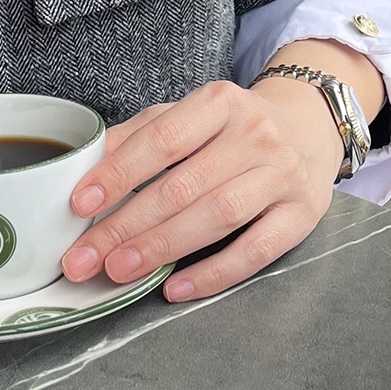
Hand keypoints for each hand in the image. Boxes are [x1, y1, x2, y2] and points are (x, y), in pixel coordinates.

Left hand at [60, 74, 344, 303]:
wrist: (309, 128)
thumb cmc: (234, 129)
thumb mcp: (190, 116)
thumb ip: (141, 135)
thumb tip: (87, 165)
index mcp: (221, 102)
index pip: (163, 139)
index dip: (119, 173)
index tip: (81, 204)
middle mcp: (256, 134)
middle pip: (183, 185)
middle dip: (126, 225)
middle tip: (84, 258)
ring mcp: (283, 174)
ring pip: (218, 216)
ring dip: (163, 247)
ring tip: (120, 270)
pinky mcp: (302, 213)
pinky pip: (256, 251)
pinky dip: (213, 273)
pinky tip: (176, 287)